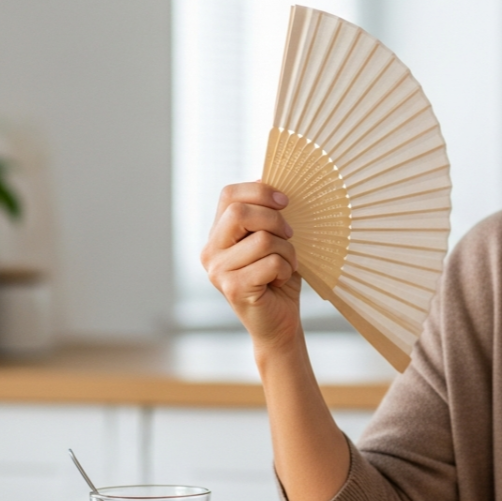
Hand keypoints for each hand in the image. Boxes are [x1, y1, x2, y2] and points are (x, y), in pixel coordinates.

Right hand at [200, 182, 301, 343]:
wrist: (280, 322)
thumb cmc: (278, 278)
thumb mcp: (274, 240)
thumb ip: (267, 214)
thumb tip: (269, 178)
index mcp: (218, 234)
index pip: (228, 195)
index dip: (259, 191)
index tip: (285, 201)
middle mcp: (211, 250)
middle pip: (240, 212)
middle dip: (275, 220)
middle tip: (290, 236)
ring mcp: (218, 270)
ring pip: (262, 239)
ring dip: (287, 251)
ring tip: (287, 265)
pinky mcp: (232, 287)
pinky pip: (269, 263)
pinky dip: (285, 269)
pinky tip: (281, 281)